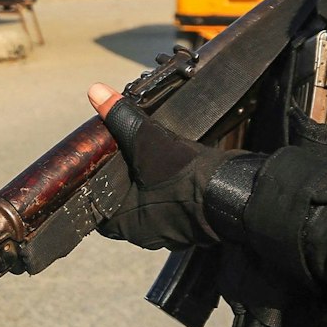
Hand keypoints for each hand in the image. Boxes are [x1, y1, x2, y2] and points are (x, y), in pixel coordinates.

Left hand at [89, 83, 252, 250]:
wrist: (230, 191)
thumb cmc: (184, 175)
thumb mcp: (146, 140)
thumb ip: (121, 117)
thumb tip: (96, 92)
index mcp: (123, 222)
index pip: (98, 206)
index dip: (99, 183)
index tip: (104, 164)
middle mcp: (142, 235)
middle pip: (122, 206)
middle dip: (125, 182)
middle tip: (130, 159)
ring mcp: (168, 234)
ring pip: (148, 206)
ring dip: (149, 188)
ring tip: (153, 163)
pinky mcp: (189, 228)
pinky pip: (171, 209)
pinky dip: (170, 193)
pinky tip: (174, 174)